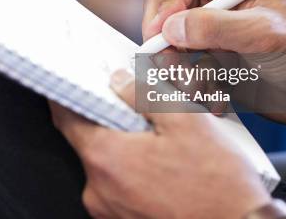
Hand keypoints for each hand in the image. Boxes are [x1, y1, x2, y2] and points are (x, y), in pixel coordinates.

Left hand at [50, 70, 271, 218]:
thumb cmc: (218, 186)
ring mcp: (110, 211)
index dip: (67, 95)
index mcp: (107, 160)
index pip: (67, 118)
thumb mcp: (186, 122)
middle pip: (88, 141)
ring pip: (106, 164)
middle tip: (131, 108)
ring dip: (122, 147)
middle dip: (106, 120)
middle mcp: (100, 190)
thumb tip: (118, 81)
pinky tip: (161, 165)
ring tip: (157, 140)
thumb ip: (144, 95)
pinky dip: (132, 171)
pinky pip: (118, 186)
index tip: (72, 81)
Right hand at [143, 0, 285, 132]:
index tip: (165, 29)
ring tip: (203, 85)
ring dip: (177, 66)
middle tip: (169, 61)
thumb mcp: (267, 34)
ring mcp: (210, 31)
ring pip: (167, 40)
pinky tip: (217, 96)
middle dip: (163, 35)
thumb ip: (216, 27)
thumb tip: (170, 28)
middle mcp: (216, 0)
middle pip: (164, 4)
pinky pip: (180, 68)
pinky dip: (192, 85)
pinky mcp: (209, 60)